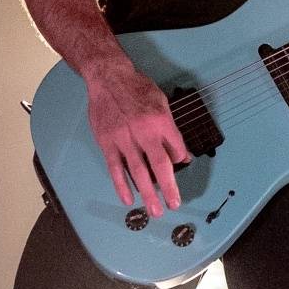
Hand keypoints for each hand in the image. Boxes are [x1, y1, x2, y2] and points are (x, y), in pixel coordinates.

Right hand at [83, 56, 189, 216]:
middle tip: (174, 204)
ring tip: (155, 210)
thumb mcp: (162, 102)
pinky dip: (122, 185)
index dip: (180, 160)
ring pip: (138, 172)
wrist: (109, 78)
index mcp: (161, 121)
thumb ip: (171, 129)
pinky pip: (116, 168)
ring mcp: (124, 139)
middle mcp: (144, 132)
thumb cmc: (137, 88)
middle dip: (168, 188)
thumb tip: (181, 153)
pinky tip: (128, 199)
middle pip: (160, 166)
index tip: (181, 167)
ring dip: (147, 193)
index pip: (176, 148)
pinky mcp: (107, 143)